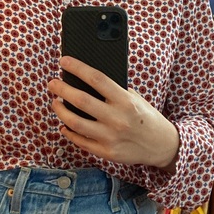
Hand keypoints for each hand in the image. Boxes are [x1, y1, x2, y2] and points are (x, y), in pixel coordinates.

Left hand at [48, 56, 178, 169]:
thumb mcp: (135, 99)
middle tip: (52, 83)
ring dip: (60, 111)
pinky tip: (64, 124)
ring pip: (74, 123)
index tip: (63, 61)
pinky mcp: (106, 152)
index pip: (96, 79)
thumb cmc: (145, 117)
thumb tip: (83, 81)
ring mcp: (110, 137)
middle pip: (81, 101)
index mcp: (125, 101)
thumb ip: (113, 92)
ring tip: (56, 102)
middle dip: (61, 89)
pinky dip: (68, 131)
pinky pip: (80, 141)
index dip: (77, 68)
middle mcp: (117, 119)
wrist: (161, 145)